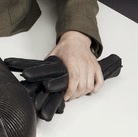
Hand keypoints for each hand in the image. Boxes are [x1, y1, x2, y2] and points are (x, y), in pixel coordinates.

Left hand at [4, 53, 122, 120]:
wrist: (77, 39)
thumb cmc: (66, 47)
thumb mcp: (54, 55)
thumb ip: (48, 66)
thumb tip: (38, 77)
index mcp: (72, 61)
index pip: (74, 80)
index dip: (70, 91)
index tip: (65, 97)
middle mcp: (83, 64)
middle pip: (82, 86)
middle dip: (74, 95)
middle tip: (69, 97)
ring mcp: (91, 66)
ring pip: (90, 86)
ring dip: (83, 93)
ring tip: (76, 94)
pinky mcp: (96, 67)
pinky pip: (99, 81)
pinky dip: (95, 88)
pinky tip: (89, 91)